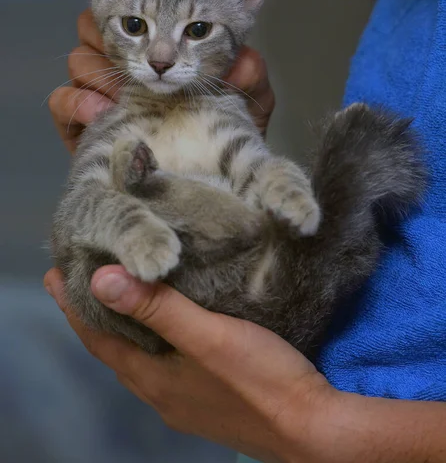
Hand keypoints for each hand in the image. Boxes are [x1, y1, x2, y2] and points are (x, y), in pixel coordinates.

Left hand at [44, 265, 332, 462]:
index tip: (55, 275)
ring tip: (117, 298)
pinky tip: (167, 328)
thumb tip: (101, 280)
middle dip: (93, 315)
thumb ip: (157, 309)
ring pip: (140, 357)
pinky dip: (152, 339)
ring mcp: (185, 401)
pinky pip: (164, 364)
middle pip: (115, 349)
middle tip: (78, 281)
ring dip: (123, 327)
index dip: (73, 308)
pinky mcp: (208, 399)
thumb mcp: (207, 336)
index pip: (98, 339)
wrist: (313, 429)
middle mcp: (162, 394)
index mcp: (153, 379)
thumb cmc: (260, 378)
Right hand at [49, 10, 274, 151]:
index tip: (154, 25)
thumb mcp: (247, 102)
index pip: (134, 8)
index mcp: (159, 44)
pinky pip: (63, 101)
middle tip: (134, 58)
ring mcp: (103, 91)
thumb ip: (250, 76)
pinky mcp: (85, 123)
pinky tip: (103, 114)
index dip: (136, 8)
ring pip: (78, 59)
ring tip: (124, 96)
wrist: (210, 178)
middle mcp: (128, 63)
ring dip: (97, 72)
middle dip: (111, 36)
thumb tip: (246, 61)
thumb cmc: (227, 134)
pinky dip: (78, 102)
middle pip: (94, 25)